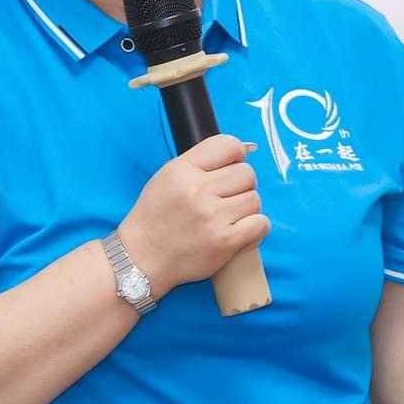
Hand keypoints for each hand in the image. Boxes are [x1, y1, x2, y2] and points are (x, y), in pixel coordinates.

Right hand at [116, 133, 268, 298]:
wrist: (142, 257)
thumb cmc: (157, 216)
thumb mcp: (169, 176)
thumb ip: (204, 160)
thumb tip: (249, 148)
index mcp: (182, 170)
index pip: (228, 145)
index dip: (236, 154)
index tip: (231, 167)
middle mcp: (197, 191)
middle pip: (247, 173)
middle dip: (241, 184)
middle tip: (227, 197)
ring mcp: (212, 217)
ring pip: (255, 199)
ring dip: (247, 207)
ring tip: (229, 216)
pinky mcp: (225, 241)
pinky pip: (261, 224)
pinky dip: (256, 227)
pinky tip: (241, 230)